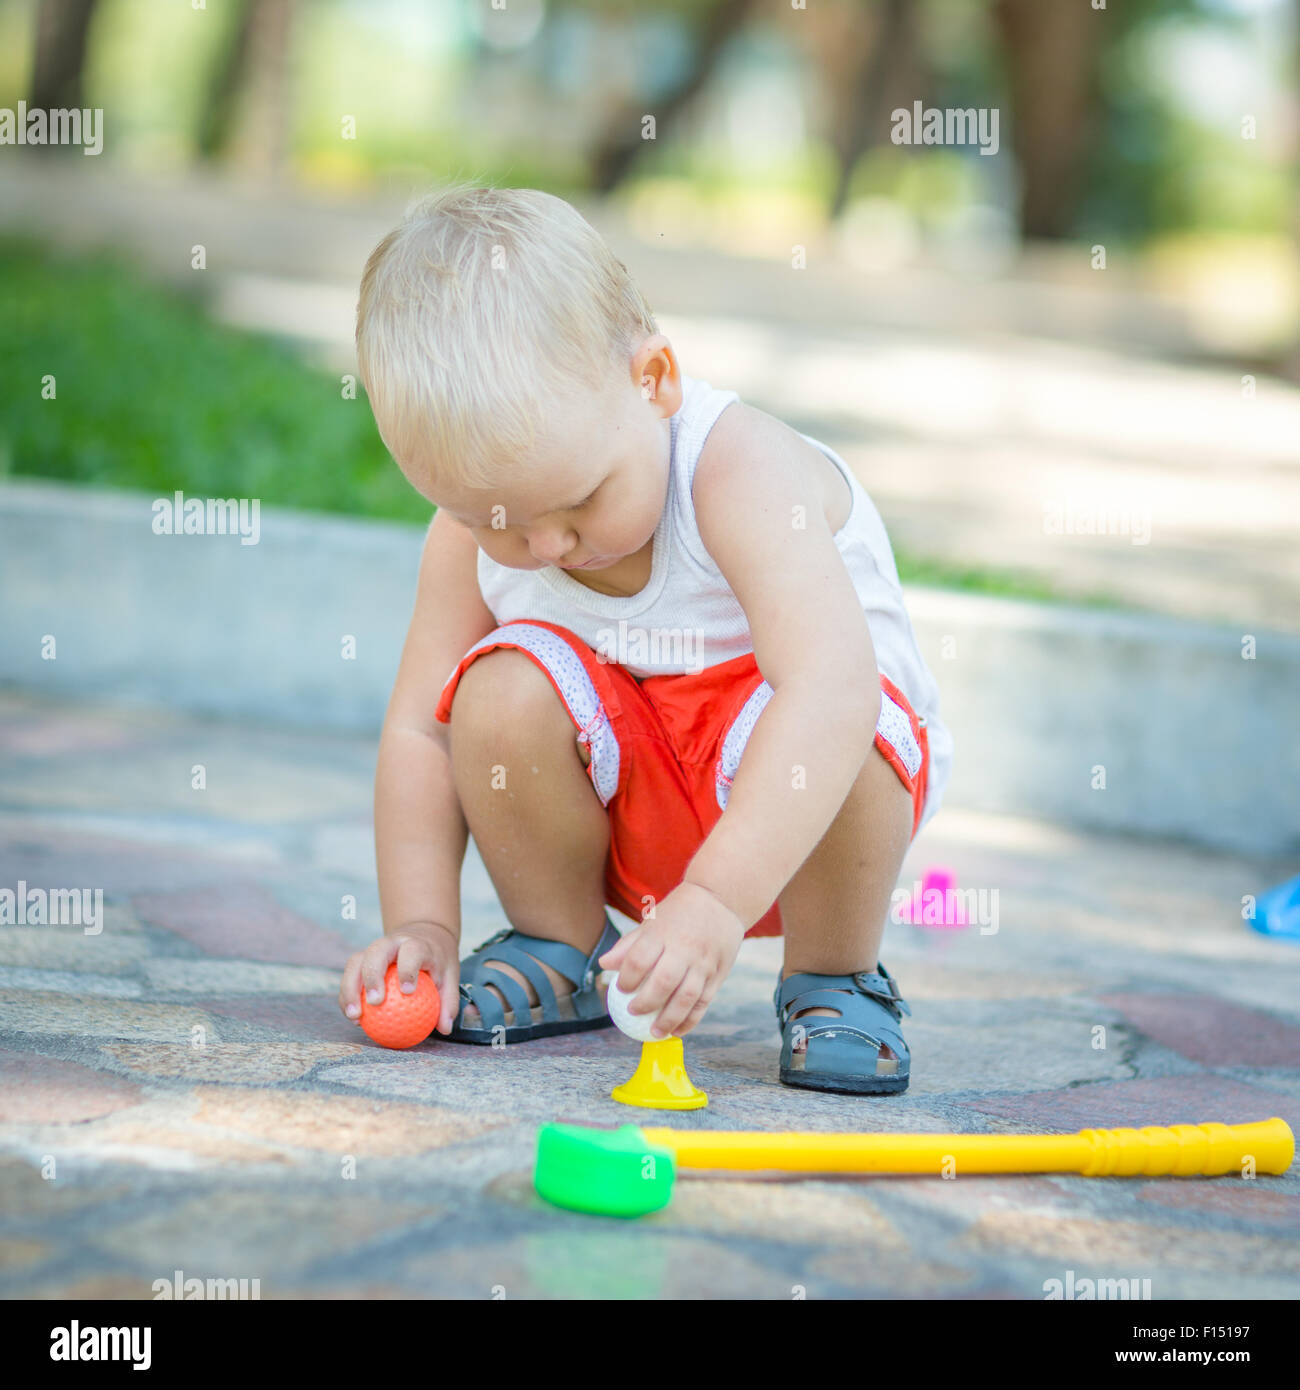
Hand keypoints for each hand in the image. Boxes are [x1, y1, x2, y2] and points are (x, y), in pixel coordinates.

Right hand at [338, 920, 461, 1036]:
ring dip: (351, 989)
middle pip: (376, 952)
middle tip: (375, 1003)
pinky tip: (355, 1018)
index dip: (408, 969)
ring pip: (355, 963)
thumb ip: (448, 1001)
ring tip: (355, 1016)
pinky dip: (347, 996)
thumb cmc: (436, 960)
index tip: (408, 991)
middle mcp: (392, 942)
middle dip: (372, 976)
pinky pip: (349, 976)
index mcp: (416, 943)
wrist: (423, 934)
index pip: (411, 951)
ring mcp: (373, 949)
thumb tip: (444, 1028)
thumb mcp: (450, 975)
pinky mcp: (361, 959)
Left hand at [597, 881, 744, 1038]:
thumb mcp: (652, 921)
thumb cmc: (679, 913)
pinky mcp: (719, 973)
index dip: (627, 978)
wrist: (721, 900)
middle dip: (646, 1003)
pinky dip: (690, 1020)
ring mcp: (704, 962)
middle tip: (633, 1012)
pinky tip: (677, 1030)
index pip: (639, 960)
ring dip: (669, 1019)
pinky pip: (704, 1002)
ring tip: (654, 1032)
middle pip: (663, 982)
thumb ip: (629, 944)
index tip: (621, 989)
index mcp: (663, 932)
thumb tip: (603, 965)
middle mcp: (685, 948)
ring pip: (686, 997)